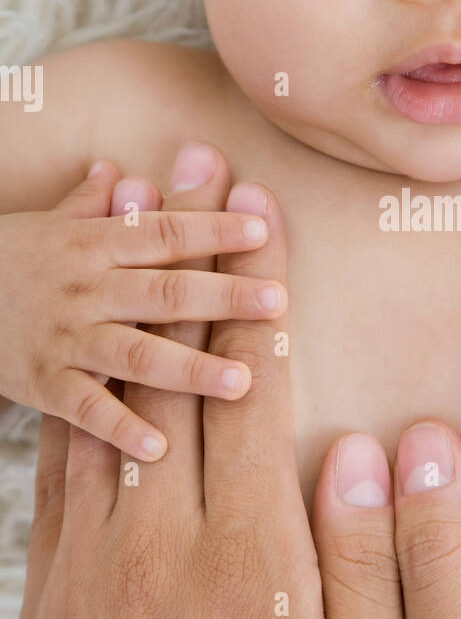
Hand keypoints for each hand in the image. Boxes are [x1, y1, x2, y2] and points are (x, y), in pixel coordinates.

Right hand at [0, 142, 287, 459]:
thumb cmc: (5, 260)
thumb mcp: (46, 221)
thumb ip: (92, 200)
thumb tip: (123, 169)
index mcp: (95, 244)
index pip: (163, 233)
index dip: (210, 231)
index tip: (259, 232)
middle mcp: (87, 289)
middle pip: (164, 292)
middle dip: (222, 298)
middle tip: (276, 304)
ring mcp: (67, 338)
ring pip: (136, 353)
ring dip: (190, 369)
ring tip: (241, 382)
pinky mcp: (44, 384)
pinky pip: (87, 409)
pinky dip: (121, 429)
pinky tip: (160, 448)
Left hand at [12, 148, 413, 618]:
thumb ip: (373, 569)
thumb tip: (370, 451)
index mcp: (254, 566)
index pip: (254, 398)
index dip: (257, 299)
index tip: (258, 221)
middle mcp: (164, 551)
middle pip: (171, 376)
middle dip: (177, 264)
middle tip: (177, 169)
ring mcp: (92, 573)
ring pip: (105, 406)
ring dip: (112, 305)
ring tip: (115, 217)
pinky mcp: (48, 603)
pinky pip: (57, 475)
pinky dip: (71, 394)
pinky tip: (78, 353)